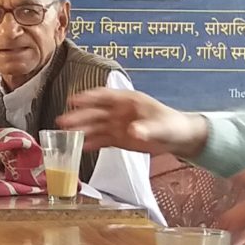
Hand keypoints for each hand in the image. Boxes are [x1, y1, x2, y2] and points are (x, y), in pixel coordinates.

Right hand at [56, 88, 207, 157]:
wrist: (181, 139)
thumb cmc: (173, 125)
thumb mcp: (162, 127)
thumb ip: (147, 129)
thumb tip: (132, 131)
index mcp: (128, 101)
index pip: (104, 96)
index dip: (88, 98)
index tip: (72, 99)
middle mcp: (118, 112)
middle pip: (95, 113)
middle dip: (79, 116)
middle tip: (62, 121)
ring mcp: (117, 125)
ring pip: (95, 127)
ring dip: (81, 130)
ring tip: (65, 134)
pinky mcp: (119, 139)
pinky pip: (102, 140)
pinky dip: (92, 143)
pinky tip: (81, 147)